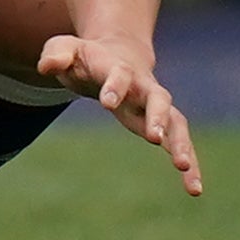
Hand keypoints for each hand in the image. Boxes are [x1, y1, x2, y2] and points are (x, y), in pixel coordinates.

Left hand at [37, 33, 203, 195]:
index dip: (115, 86)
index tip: (107, 103)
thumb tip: (45, 67)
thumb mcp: (65, 49)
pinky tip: (194, 189)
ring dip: (181, 144)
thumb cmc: (86, 56)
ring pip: (176, 122)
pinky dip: (189, 165)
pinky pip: (179, 143)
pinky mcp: (162, 125)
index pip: (119, 75)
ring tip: (183, 169)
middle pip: (158, 98)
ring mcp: (156, 106)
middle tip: (154, 139)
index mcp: (117, 67)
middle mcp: (144, 86)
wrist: (118, 54)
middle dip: (157, 117)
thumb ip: (55, 55)